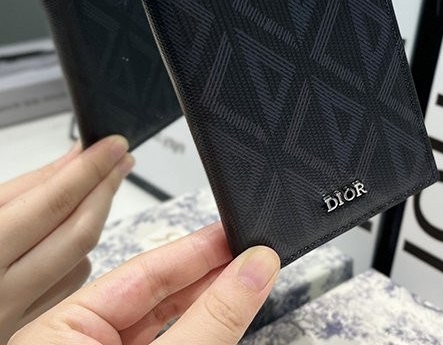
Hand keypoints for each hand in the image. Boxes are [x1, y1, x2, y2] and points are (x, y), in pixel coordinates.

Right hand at [0, 135, 133, 342]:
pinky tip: (64, 235)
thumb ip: (26, 188)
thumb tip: (78, 158)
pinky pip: (69, 285)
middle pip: (78, 233)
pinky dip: (75, 255)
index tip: (115, 143)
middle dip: (107, 188)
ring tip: (97, 188)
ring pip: (82, 261)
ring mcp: (13, 318)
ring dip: (94, 220)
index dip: (90, 168)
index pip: (53, 203)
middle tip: (122, 158)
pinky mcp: (28, 330)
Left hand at [9, 222, 279, 344]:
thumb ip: (208, 321)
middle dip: (211, 274)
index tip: (241, 235)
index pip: (143, 272)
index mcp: (59, 332)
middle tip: (257, 253)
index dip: (198, 250)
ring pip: (170, 324)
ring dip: (214, 303)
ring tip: (253, 276)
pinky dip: (205, 331)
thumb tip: (254, 270)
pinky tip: (231, 312)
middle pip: (159, 296)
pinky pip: (173, 344)